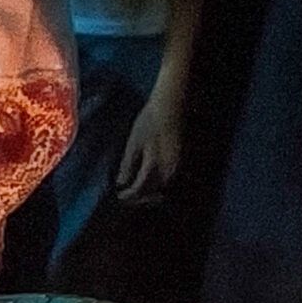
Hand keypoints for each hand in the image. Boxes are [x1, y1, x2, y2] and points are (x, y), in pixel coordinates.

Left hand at [115, 86, 182, 202]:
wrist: (172, 104)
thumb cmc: (151, 120)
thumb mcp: (134, 143)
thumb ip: (127, 165)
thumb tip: (121, 183)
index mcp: (155, 167)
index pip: (140, 190)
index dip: (128, 196)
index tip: (120, 195)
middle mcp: (169, 170)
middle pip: (153, 194)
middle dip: (139, 198)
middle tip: (128, 197)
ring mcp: (178, 166)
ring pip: (164, 189)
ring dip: (151, 194)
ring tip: (139, 192)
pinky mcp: (182, 160)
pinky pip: (171, 180)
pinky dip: (160, 185)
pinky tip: (153, 180)